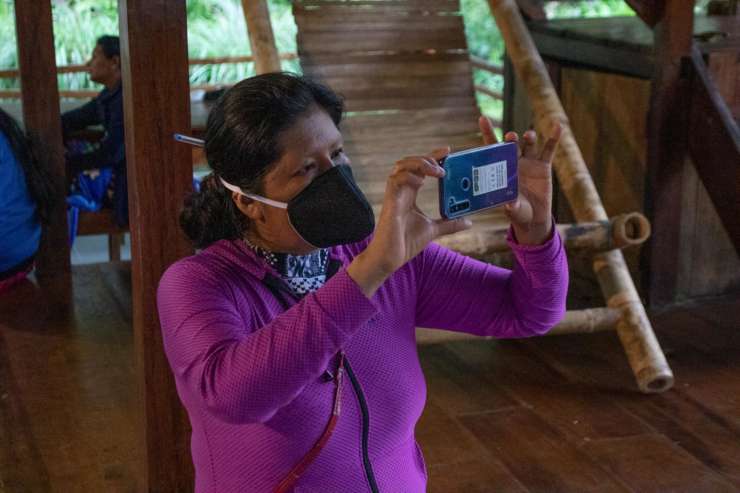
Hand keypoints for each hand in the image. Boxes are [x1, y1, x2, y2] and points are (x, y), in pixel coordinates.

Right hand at [348, 149, 471, 296]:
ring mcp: (394, 195)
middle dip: (426, 158)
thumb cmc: (405, 243)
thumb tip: (468, 221)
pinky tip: (420, 181)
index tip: (447, 150)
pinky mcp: (390, 202)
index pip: (420, 168)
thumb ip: (449, 224)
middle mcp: (401, 191)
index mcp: (409, 193)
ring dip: (419, 164)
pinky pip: (395, 180)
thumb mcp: (433, 230)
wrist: (390, 258)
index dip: (432, 156)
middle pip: (410, 162)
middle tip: (443, 166)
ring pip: (401, 166)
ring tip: (435, 171)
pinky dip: (408, 176)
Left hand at [479, 116, 560, 244]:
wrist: (533, 217)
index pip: (492, 148)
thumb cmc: (517, 212)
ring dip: (528, 138)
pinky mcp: (543, 166)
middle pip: (511, 145)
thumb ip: (512, 206)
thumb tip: (509, 204)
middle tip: (510, 138)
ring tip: (528, 136)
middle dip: (510, 140)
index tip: (483, 118)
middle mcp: (513, 161)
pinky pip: (549, 149)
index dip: (488, 132)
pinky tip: (558, 126)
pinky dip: (554, 138)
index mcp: (500, 169)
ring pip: (529, 145)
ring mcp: (529, 162)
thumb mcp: (514, 210)